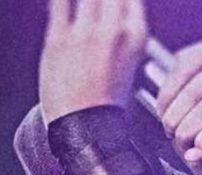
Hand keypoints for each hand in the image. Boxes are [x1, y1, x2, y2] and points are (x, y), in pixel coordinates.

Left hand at [39, 0, 146, 123]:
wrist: (86, 127)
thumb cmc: (108, 102)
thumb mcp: (131, 66)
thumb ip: (125, 36)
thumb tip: (116, 16)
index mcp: (136, 39)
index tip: (117, 1)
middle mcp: (113, 31)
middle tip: (100, 4)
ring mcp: (85, 33)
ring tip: (86, 5)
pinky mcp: (58, 38)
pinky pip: (59, 3)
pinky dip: (63, 0)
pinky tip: (64, 2)